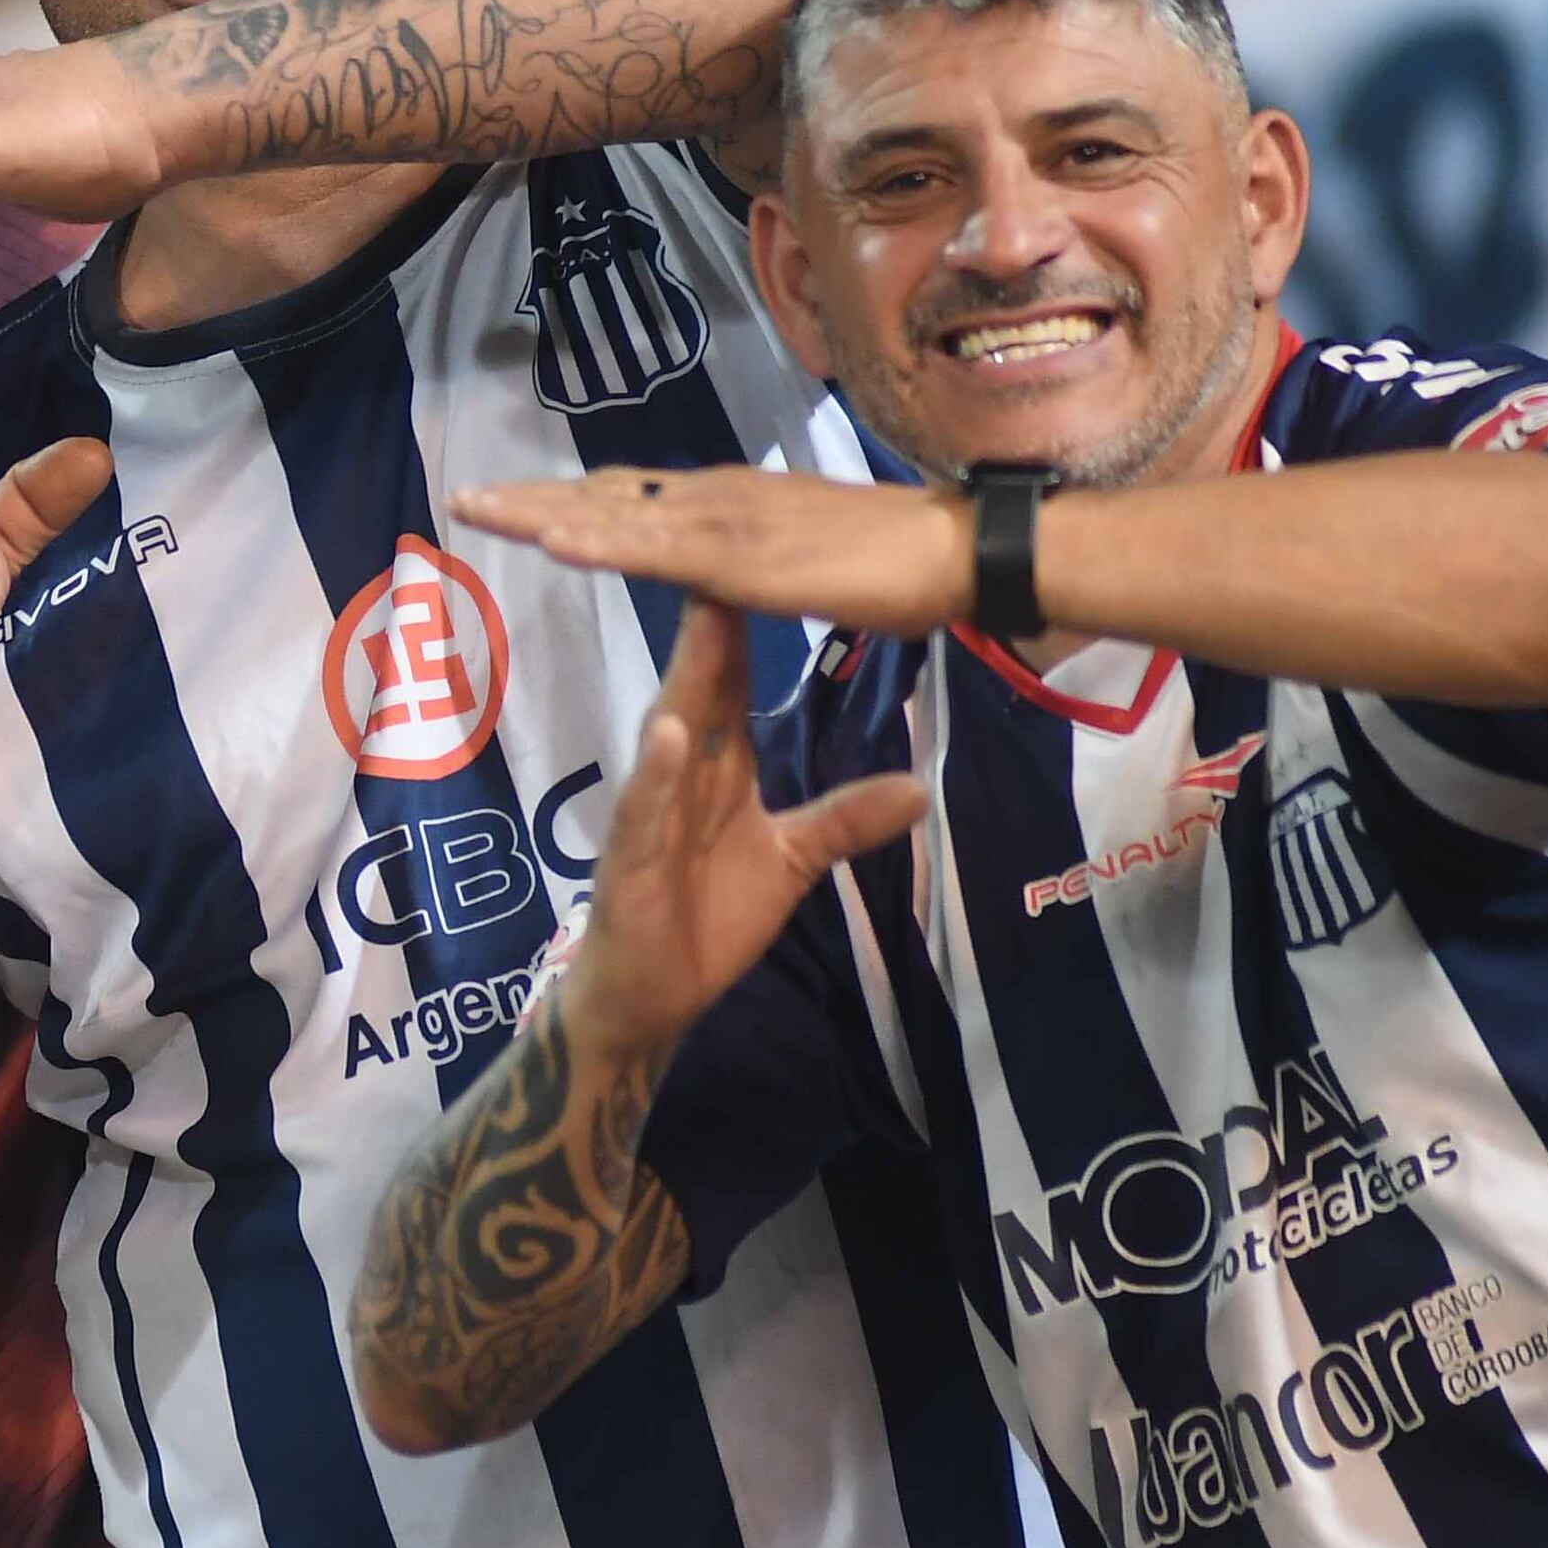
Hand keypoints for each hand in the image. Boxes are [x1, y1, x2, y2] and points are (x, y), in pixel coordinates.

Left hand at [457, 466, 974, 639]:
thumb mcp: (802, 559)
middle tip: (466, 499)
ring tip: (478, 509)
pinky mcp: (743, 557)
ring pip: (616, 514)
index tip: (516, 503)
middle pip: (606, 496)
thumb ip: (756, 559)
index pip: (633, 495)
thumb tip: (725, 571)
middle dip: (534, 500)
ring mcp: (726, 523)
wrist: (954, 551)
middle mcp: (717, 498)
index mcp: (731, 502)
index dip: (572, 499)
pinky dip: (602, 544)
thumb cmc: (896, 563)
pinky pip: (658, 551)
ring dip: (543, 513)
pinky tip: (555, 544)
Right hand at [555, 600, 928, 1056]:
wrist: (649, 998)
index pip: (730, 684)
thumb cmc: (704, 920)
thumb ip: (844, 820)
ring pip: (668, 735)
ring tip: (704, 619)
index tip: (770, 559)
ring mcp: (648, 814)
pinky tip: (670, 735)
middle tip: (730, 549)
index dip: (747, 625)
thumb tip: (918, 786)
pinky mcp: (628, 859)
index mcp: (715, 771)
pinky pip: (644, 810)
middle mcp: (678, 777)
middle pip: (700, 688)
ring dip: (685, 680)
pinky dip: (656, 773)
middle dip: (714, 624)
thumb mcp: (792, 863)